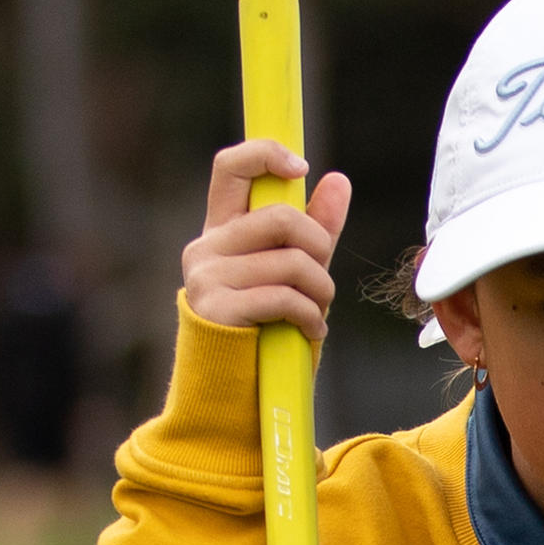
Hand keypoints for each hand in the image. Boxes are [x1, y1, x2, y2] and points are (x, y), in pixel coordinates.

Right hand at [180, 149, 356, 345]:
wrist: (234, 389)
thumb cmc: (266, 326)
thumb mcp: (293, 272)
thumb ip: (313, 228)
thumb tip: (338, 179)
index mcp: (220, 230)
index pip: (231, 167)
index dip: (266, 154)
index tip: (302, 169)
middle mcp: (205, 248)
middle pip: (282, 218)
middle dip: (319, 249)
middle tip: (322, 280)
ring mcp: (206, 277)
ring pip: (292, 262)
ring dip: (321, 292)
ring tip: (316, 313)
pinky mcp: (216, 309)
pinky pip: (285, 298)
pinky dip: (311, 318)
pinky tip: (309, 331)